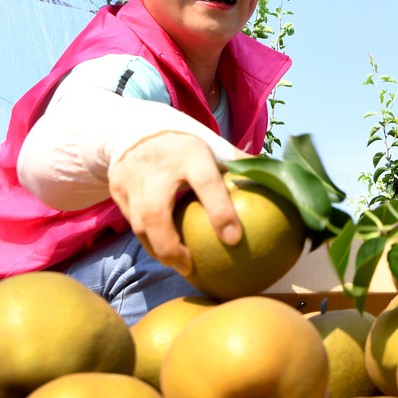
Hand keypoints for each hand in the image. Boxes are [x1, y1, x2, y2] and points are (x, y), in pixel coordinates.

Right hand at [107, 132, 241, 275]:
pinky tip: (167, 257)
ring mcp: (131, 180)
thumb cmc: (187, 148)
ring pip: (138, 223)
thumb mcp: (215, 148)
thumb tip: (280, 186)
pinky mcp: (117, 191)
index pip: (206, 183)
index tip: (234, 239)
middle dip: (170, 245)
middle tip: (191, 265)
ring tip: (181, 267)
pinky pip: (131, 223)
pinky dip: (149, 242)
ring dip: (159, 250)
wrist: (135, 130)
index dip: (220, 211)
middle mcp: (156, 167)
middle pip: (155, 212)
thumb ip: (242, 167)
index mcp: (189, 154)